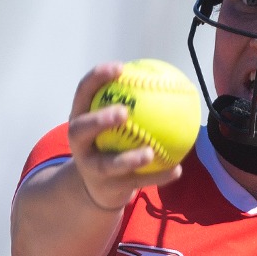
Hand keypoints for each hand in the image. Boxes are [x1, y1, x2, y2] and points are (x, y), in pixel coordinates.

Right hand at [66, 63, 181, 210]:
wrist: (95, 185)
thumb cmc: (109, 141)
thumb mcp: (111, 121)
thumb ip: (131, 100)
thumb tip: (165, 76)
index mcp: (80, 119)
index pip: (83, 93)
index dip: (97, 78)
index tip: (120, 67)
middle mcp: (79, 143)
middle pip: (82, 130)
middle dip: (100, 120)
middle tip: (124, 111)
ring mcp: (91, 168)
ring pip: (108, 165)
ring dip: (129, 158)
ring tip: (149, 152)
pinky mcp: (108, 188)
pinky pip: (136, 182)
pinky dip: (157, 176)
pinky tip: (177, 170)